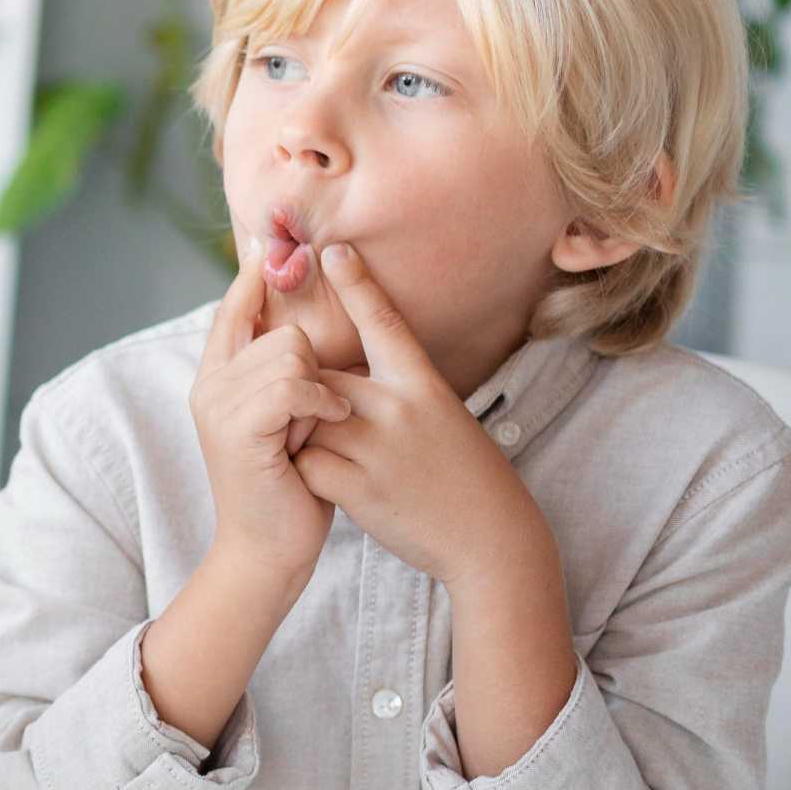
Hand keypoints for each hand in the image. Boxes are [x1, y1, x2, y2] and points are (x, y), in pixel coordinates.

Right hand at [190, 259, 351, 582]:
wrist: (269, 548)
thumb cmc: (290, 484)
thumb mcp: (285, 417)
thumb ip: (283, 371)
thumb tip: (304, 324)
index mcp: (217, 377)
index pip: (235, 306)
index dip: (257, 272)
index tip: (272, 235)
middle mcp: (209, 385)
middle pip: (279, 328)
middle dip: (313, 365)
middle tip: (315, 414)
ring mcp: (218, 407)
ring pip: (290, 351)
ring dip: (321, 389)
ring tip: (321, 425)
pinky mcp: (239, 429)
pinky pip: (293, 383)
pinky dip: (321, 403)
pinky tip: (330, 425)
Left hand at [295, 243, 546, 587]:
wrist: (489, 540)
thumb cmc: (459, 475)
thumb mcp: (438, 417)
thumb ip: (391, 391)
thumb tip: (338, 372)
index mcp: (423, 385)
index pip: (383, 323)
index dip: (358, 284)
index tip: (332, 250)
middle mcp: (399, 408)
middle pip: (319, 375)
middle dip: (304, 392)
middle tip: (316, 419)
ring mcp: (376, 447)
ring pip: (303, 418)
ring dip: (302, 435)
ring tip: (335, 458)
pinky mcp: (357, 486)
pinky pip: (304, 463)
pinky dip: (307, 473)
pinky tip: (334, 487)